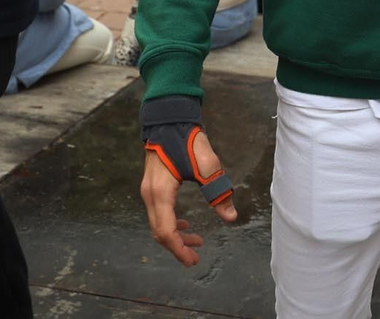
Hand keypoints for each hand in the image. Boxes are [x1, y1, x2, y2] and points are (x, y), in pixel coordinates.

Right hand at [140, 129, 237, 266]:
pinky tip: (185, 224)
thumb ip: (218, 191)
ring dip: (175, 236)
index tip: (193, 260)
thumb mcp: (208, 165)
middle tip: (195, 256)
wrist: (169, 119)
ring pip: (158, 224)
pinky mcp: (152, 187)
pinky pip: (158, 214)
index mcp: (161, 192)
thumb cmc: (187, 139)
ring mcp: (148, 191)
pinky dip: (171, 223)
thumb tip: (231, 217)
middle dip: (177, 247)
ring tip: (196, 240)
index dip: (179, 249)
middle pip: (159, 232)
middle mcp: (150, 195)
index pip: (166, 231)